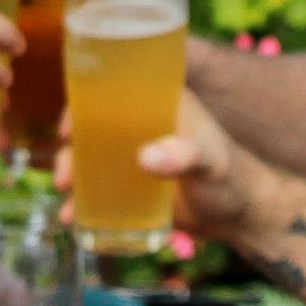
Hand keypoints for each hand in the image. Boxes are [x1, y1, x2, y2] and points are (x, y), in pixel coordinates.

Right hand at [54, 90, 276, 242]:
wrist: (242, 215)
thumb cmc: (232, 176)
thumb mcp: (210, 161)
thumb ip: (185, 155)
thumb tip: (146, 158)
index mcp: (160, 102)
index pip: (113, 89)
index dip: (83, 102)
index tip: (67, 128)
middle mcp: (142, 123)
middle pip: (92, 126)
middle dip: (69, 149)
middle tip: (64, 175)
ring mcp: (135, 153)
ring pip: (90, 157)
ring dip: (70, 173)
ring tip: (66, 196)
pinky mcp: (133, 183)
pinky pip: (99, 186)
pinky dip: (82, 200)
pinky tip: (71, 216)